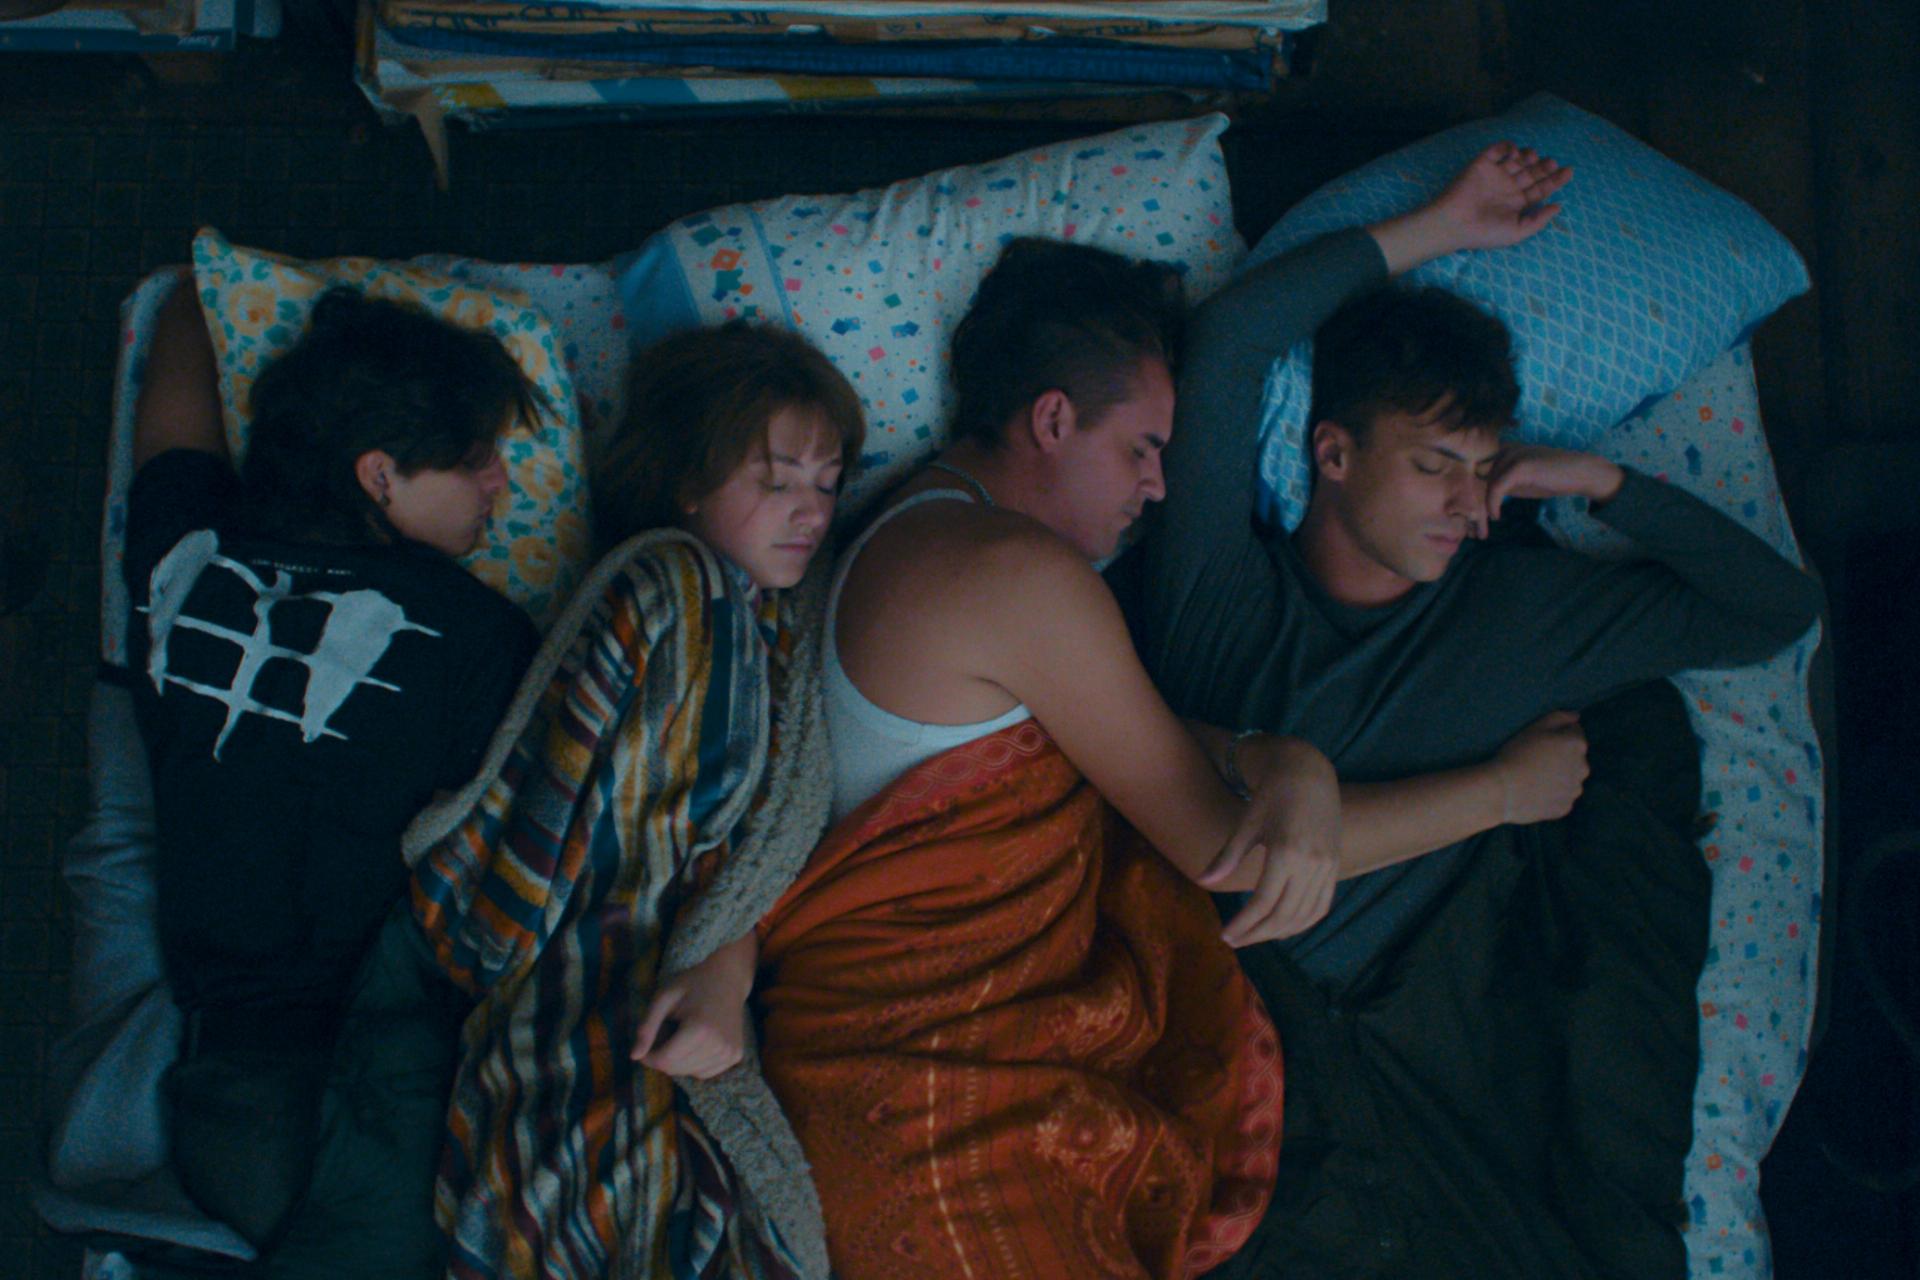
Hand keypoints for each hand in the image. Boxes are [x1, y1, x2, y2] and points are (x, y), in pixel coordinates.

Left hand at [632, 933, 755, 1079]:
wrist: (728, 978)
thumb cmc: (692, 984)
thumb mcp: (664, 998)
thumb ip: (647, 1028)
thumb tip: (634, 1057)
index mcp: (700, 1029)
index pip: (665, 1061)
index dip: (649, 1057)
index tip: (645, 1045)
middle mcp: (718, 1045)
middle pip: (676, 1069)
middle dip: (663, 1058)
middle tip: (665, 1035)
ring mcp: (729, 1052)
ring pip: (689, 1073)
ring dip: (679, 1061)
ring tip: (682, 1035)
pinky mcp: (735, 1056)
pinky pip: (704, 1072)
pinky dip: (694, 1063)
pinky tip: (696, 1042)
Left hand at [1202, 736, 1340, 946]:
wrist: (1309, 774)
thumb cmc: (1271, 795)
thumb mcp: (1247, 824)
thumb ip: (1227, 856)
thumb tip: (1201, 882)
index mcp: (1286, 853)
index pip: (1262, 903)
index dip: (1242, 925)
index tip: (1225, 936)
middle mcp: (1311, 864)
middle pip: (1283, 915)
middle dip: (1257, 934)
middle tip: (1235, 941)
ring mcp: (1327, 867)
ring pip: (1304, 915)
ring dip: (1278, 932)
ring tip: (1254, 936)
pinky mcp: (1335, 866)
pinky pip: (1321, 906)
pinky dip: (1302, 922)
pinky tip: (1282, 927)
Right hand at [1429, 142, 1572, 251]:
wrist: (1455, 222)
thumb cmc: (1484, 232)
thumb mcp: (1517, 232)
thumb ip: (1539, 220)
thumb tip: (1558, 206)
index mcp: (1516, 204)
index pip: (1540, 189)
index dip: (1555, 180)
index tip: (1569, 171)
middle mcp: (1508, 187)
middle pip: (1532, 172)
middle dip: (1544, 166)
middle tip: (1551, 163)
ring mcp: (1495, 175)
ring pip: (1518, 159)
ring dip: (1528, 155)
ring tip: (1531, 158)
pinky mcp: (1482, 164)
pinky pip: (1498, 150)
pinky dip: (1509, 147)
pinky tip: (1514, 154)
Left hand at [1484, 444, 1624, 523]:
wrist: (1579, 473)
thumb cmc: (1551, 478)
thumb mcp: (1521, 482)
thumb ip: (1503, 484)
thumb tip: (1482, 497)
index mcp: (1506, 450)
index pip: (1482, 470)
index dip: (1478, 491)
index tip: (1476, 512)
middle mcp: (1506, 449)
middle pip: (1483, 477)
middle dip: (1481, 500)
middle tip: (1480, 521)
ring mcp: (1513, 455)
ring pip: (1489, 483)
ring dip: (1486, 504)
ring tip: (1489, 520)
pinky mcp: (1520, 465)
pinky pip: (1498, 487)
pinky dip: (1494, 503)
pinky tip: (1496, 515)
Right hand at [1491, 710, 1588, 824]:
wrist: (1503, 790)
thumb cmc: (1517, 753)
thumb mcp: (1535, 727)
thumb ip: (1560, 717)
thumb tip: (1576, 716)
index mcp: (1577, 744)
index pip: (1574, 733)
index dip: (1557, 735)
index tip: (1541, 742)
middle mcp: (1583, 767)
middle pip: (1575, 758)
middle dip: (1562, 757)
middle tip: (1537, 760)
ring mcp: (1575, 790)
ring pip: (1570, 779)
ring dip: (1560, 777)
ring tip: (1536, 779)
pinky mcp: (1566, 808)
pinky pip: (1562, 797)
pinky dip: (1554, 795)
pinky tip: (1536, 793)